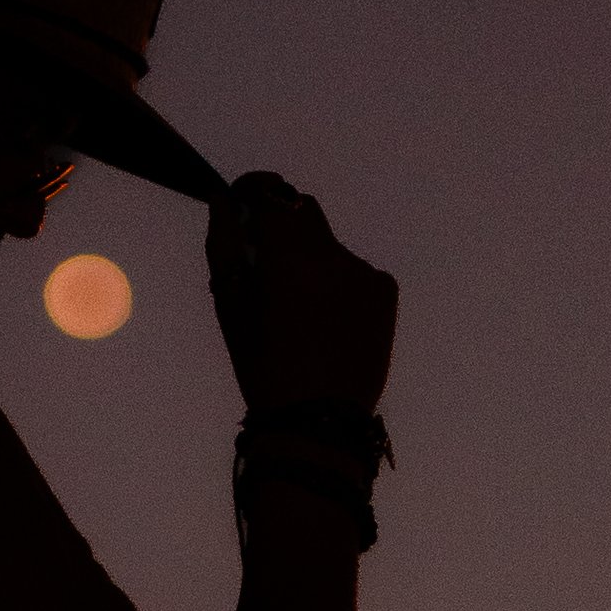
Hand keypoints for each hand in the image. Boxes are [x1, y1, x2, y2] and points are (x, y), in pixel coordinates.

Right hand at [206, 173, 397, 420]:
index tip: (242, 201)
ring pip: (327, 245)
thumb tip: (225, 201)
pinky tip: (328, 322)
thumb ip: (225, 244)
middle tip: (266, 266)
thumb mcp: (230, 306)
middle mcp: (334, 255)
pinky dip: (336, 283)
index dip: (253, 190)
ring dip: (310, 259)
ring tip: (300, 310)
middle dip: (282, 228)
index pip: (271, 194)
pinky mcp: (386, 290)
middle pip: (303, 213)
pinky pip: (353, 270)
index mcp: (290, 257)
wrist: (318, 420)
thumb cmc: (262, 366)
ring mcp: (365, 272)